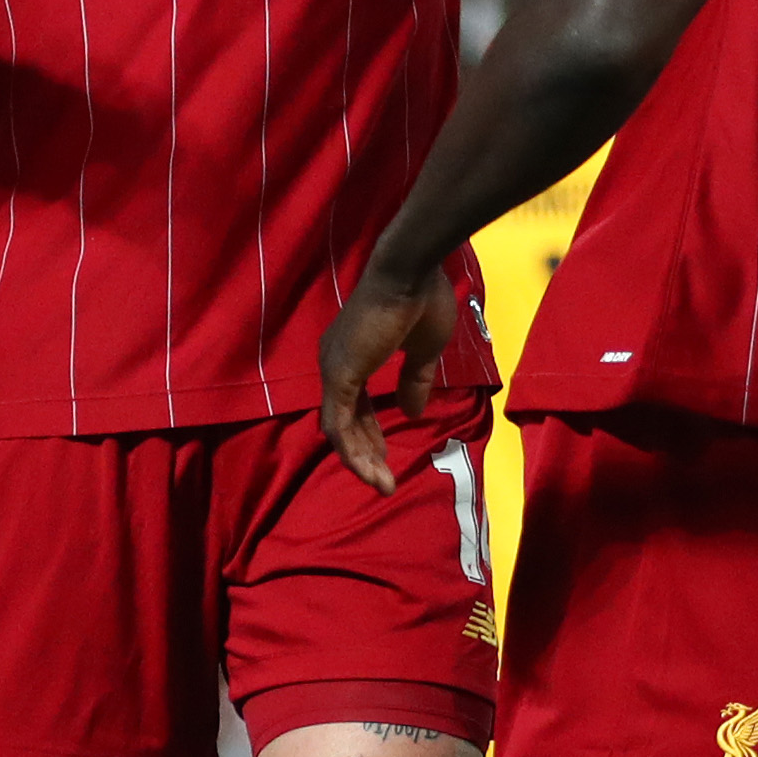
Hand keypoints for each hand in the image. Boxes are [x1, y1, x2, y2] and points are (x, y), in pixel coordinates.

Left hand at [315, 265, 459, 492]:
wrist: (411, 272)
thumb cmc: (421, 301)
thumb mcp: (423, 351)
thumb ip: (414, 382)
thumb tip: (411, 414)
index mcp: (353, 355)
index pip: (357, 406)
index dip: (371, 433)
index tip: (386, 455)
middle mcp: (336, 362)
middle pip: (345, 421)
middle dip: (365, 453)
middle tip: (383, 480)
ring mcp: (334, 369)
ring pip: (339, 429)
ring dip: (359, 460)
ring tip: (381, 484)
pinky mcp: (340, 375)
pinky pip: (339, 423)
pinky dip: (352, 450)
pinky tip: (369, 470)